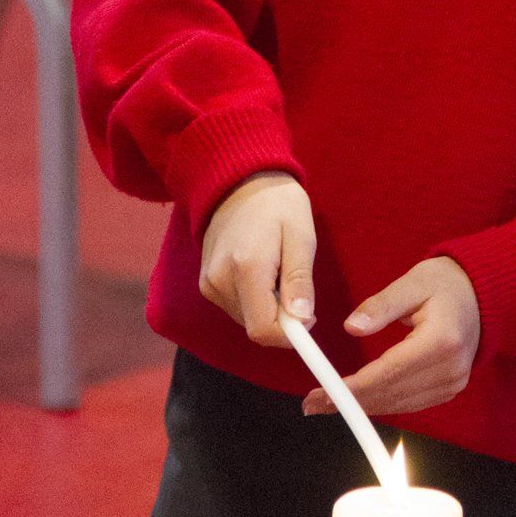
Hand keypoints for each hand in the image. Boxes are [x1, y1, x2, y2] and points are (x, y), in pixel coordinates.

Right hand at [200, 172, 315, 346]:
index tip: (309, 317)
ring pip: (247, 320)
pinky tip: (262, 270)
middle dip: (281, 317)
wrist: (239, 181)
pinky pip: (237, 308)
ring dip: (268, 307)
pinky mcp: (206, 284)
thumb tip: (302, 320)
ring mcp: (209, 283)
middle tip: (294, 281)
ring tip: (277, 269)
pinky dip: (255, 300)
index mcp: (246, 268)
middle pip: (255, 327)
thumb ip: (300, 280)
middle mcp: (219, 280)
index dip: (290, 334)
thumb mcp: (301, 236)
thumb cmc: (278, 204)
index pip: (263, 329)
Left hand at [302, 257, 480, 418]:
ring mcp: (453, 382)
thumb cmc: (447, 284)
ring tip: (326, 404)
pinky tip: (358, 401)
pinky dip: (382, 403)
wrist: (484, 295)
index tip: (324, 392)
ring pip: (399, 404)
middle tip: (313, 402)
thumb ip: (381, 306)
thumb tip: (351, 327)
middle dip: (349, 401)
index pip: (390, 371)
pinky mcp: (450, 388)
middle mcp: (450, 368)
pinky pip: (410, 403)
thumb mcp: (413, 283)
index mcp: (442, 340)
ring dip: (362, 406)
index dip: (355, 386)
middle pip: (392, 393)